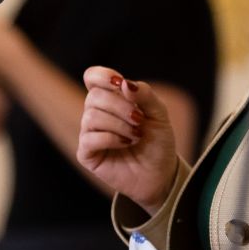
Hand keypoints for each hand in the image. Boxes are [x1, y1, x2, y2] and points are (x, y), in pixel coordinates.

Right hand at [77, 68, 180, 211]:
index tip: (119, 83)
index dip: (102, 76)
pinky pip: (89, 139)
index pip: (93, 77)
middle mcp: (96, 114)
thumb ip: (145, 95)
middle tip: (139, 120)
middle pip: (94, 96)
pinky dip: (111, 138)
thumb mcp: (159, 114)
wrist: (161, 174)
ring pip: (91, 117)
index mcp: (111, 99)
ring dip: (119, 124)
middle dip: (120, 106)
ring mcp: (90, 134)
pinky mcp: (87, 154)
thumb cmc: (158, 142)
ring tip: (136, 135)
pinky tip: (126, 143)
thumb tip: (125, 83)